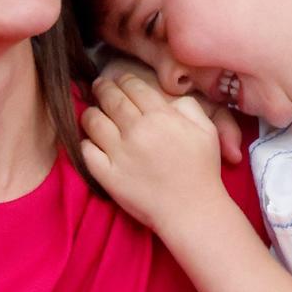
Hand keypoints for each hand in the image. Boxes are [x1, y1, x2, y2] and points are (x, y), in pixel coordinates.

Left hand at [98, 57, 243, 163]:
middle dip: (102, 88)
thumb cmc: (202, 171)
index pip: (133, 86)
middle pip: (110, 98)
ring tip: (92, 112)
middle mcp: (137, 131)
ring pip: (93, 121)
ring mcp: (119, 153)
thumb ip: (188, 106)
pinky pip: (86, 150)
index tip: (119, 81)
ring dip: (90, 112)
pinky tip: (91, 140)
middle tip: (99, 86)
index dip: (123, 80)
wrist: (192, 211)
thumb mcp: (206, 130)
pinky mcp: (107, 175)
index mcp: (161, 116)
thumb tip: (169, 98)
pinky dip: (85, 142)